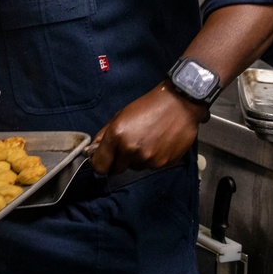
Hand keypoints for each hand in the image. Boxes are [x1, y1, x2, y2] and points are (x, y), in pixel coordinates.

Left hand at [88, 82, 206, 175]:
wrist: (179, 103)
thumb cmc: (148, 106)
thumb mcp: (121, 115)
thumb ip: (105, 134)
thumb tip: (93, 149)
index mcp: (117, 136)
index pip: (100, 166)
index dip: (100, 164)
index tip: (103, 160)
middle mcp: (131, 150)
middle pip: (117, 169)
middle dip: (119, 161)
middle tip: (129, 146)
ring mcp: (149, 158)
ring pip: (136, 167)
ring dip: (137, 158)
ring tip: (147, 140)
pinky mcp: (164, 163)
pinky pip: (152, 166)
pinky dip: (153, 158)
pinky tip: (158, 143)